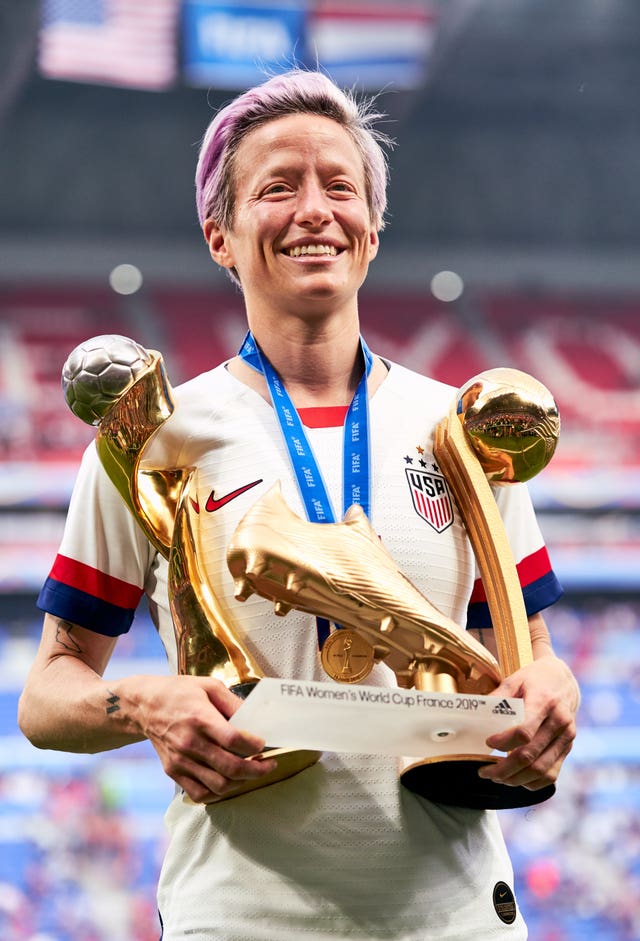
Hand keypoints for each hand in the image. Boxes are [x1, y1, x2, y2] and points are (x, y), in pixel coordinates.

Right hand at [133, 675, 276, 802]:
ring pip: (219, 786)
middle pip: (230, 768)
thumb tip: (253, 719)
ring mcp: (181, 761)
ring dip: (241, 783)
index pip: (234, 739)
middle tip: (268, 765)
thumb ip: (232, 702)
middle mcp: (190, 743)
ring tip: (251, 772)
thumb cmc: (179, 692)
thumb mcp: (208, 685)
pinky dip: (219, 794)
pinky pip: (200, 794)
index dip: (254, 745)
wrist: (144, 706)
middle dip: (257, 770)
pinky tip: (229, 782)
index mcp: (200, 718)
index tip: (264, 743)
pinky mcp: (174, 772)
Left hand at [478, 655, 578, 790]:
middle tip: (485, 771)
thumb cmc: (535, 680)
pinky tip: (516, 779)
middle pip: (530, 755)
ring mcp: (566, 738)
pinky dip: (532, 783)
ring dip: (516, 779)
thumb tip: (476, 712)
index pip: (525, 731)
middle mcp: (559, 722)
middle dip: (504, 768)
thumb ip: (498, 697)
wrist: (563, 681)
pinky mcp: (568, 748)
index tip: (488, 743)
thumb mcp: (515, 680)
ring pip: (541, 770)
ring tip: (497, 777)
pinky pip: (552, 775)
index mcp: (544, 702)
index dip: (503, 742)